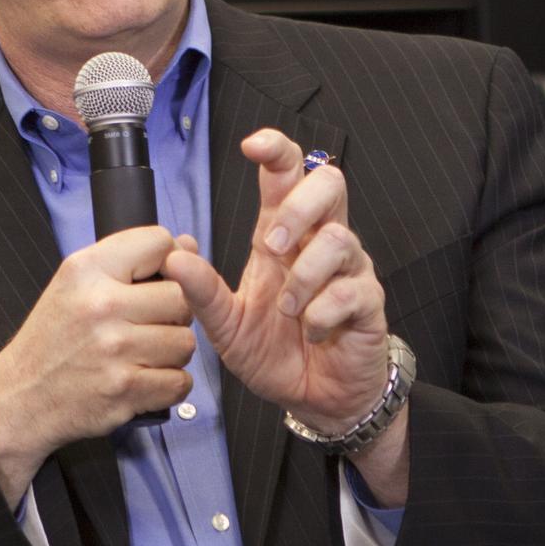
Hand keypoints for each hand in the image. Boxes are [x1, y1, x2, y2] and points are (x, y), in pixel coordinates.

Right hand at [0, 226, 194, 505]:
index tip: (159, 279)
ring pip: (186, 342)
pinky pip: (180, 381)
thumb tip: (190, 246)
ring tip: (143, 353)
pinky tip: (144, 379)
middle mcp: (101, 304)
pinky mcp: (125, 389)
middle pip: (182, 296)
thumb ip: (130, 260)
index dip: (170, 260)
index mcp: (87, 269)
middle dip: (175, 313)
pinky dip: (169, 385)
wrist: (21, 397)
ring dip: (172, 352)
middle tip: (149, 324)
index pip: (159, 242)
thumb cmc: (54, 338)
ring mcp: (114, 349)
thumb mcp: (77, 283)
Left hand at [164, 129, 388, 433]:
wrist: (313, 399)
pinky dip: (322, 313)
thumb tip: (176, 256)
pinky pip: (351, 290)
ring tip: (288, 310)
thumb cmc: (274, 352)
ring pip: (339, 238)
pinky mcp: (368, 301)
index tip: (253, 145)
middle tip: (273, 247)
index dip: (276, 150)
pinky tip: (312, 331)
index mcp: (282, 236)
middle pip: (329, 183)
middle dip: (298, 208)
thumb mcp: (226, 325)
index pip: (288, 174)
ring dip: (304, 275)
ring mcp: (349, 270)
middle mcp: (318, 243)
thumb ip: (202, 293)